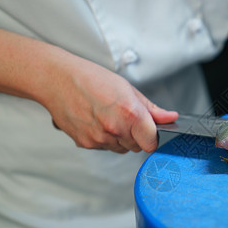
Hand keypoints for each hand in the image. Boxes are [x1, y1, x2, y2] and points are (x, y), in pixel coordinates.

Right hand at [43, 55, 177, 153]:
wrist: (57, 79)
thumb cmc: (91, 79)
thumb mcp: (128, 89)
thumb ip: (151, 109)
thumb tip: (170, 118)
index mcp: (130, 113)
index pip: (152, 143)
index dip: (152, 137)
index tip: (149, 130)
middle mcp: (115, 129)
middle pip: (137, 147)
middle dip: (136, 135)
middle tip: (123, 116)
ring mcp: (99, 139)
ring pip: (120, 148)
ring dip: (119, 137)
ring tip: (108, 116)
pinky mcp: (85, 144)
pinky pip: (104, 147)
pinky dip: (103, 138)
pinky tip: (96, 121)